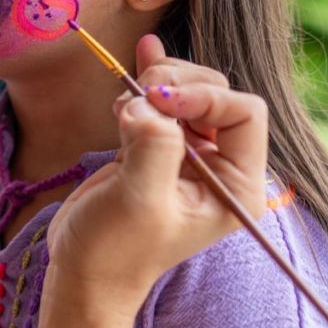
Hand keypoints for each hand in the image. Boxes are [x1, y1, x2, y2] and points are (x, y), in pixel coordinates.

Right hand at [46, 34, 268, 312]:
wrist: (84, 271)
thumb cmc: (115, 249)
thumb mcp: (139, 200)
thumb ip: (153, 147)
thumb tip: (145, 103)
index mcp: (237, 185)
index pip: (243, 111)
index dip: (202, 97)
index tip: (155, 102)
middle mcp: (221, 167)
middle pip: (216, 93)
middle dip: (176, 85)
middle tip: (136, 97)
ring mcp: (188, 156)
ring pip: (187, 91)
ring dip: (155, 85)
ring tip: (123, 104)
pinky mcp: (156, 148)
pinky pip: (161, 101)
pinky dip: (147, 80)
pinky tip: (141, 55)